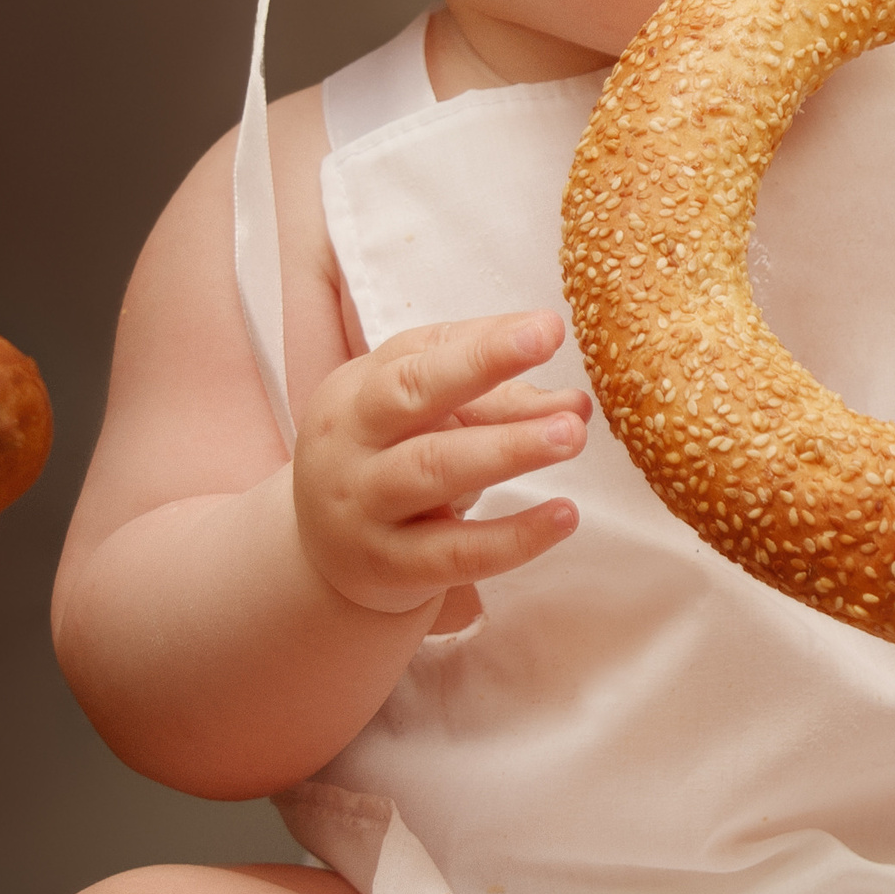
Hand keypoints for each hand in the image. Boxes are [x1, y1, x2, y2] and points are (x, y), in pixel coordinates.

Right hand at [292, 312, 589, 614]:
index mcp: (356, 392)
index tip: (547, 327)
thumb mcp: (421, 423)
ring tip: (571, 434)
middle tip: (548, 352)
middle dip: (481, 370)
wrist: (319, 558)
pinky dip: (514, 536)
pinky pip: (457, 552)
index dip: (484, 343)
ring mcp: (365, 507)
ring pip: (434, 470)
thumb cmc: (384, 466)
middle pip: (410, 397)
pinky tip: (563, 515)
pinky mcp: (390, 566)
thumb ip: (493, 403)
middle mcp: (351, 444)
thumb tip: (575, 401)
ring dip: (508, 449)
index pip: (420, 355)